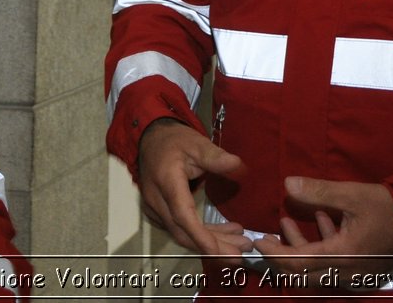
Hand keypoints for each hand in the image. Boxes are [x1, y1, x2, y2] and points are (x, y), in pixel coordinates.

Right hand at [136, 119, 249, 256]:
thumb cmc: (175, 141)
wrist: (150, 139)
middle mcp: (156, 200)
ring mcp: (155, 209)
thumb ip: (215, 156)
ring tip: (239, 244)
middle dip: (212, 246)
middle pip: (183, 232)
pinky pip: (180, 229)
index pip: (182, 215)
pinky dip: (202, 234)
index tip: (219, 252)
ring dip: (210, 241)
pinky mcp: (158, 213)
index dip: (200, 236)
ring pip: (182, 234)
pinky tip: (225, 233)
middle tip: (241, 252)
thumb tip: (236, 164)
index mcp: (167, 182)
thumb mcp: (196, 143)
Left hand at [253, 177, 392, 290]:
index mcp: (342, 256)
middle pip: (302, 273)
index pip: (297, 263)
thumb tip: (288, 184)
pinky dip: (319, 248)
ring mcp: (354, 275)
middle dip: (281, 255)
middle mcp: (346, 272)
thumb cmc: (390, 208)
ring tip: (286, 222)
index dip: (274, 254)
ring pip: (316, 270)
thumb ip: (319, 191)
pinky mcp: (361, 270)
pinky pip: (332, 266)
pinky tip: (320, 222)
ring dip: (299, 248)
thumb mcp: (353, 194)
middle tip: (265, 237)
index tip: (258, 242)